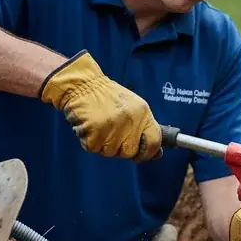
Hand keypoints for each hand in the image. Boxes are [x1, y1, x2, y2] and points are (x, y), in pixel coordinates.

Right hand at [38, 50, 161, 161]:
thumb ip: (145, 129)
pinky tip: (89, 126)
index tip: (140, 155)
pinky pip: (94, 148)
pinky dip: (89, 141)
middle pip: (130, 152)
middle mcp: (131, 122)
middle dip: (121, 148)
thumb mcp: (134, 107)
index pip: (154, 142)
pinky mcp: (95, 133)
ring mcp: (113, 129)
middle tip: (111, 133)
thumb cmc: (107, 97)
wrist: (82, 84)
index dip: (148, 153)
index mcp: (143, 114)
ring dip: (103, 144)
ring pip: (111, 152)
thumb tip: (158, 154)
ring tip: (99, 125)